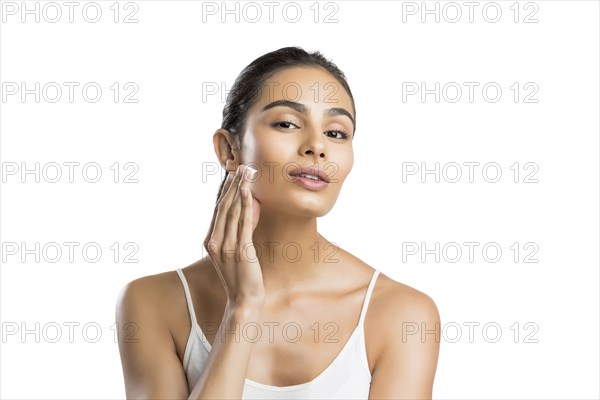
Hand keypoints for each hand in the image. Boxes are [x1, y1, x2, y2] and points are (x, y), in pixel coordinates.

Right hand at [204, 164, 263, 307]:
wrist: (244, 301)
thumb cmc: (241, 278)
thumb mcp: (232, 254)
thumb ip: (233, 236)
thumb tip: (242, 217)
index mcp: (210, 242)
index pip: (217, 210)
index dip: (225, 191)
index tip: (232, 174)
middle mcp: (214, 242)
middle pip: (223, 206)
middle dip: (232, 185)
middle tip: (241, 167)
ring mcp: (226, 246)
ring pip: (232, 211)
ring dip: (240, 189)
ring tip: (246, 172)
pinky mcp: (240, 249)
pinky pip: (243, 222)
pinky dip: (246, 204)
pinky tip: (248, 190)